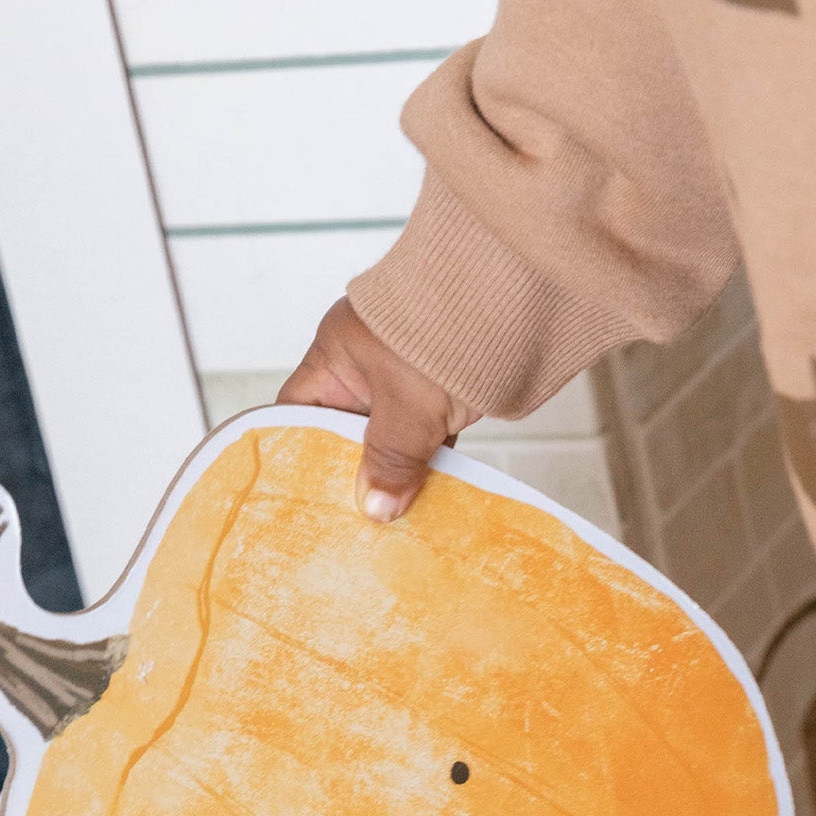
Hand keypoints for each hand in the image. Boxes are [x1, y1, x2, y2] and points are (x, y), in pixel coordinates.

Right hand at [277, 298, 476, 520]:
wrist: (518, 292)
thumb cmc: (444, 335)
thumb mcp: (408, 407)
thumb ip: (390, 461)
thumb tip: (376, 511)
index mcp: (336, 355)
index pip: (299, 412)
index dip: (296, 454)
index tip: (301, 499)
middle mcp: (366, 365)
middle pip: (347, 432)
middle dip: (352, 475)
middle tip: (351, 523)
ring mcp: (407, 377)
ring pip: (391, 437)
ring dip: (395, 474)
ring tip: (389, 523)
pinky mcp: (444, 391)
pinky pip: (427, 435)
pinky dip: (427, 462)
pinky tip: (427, 498)